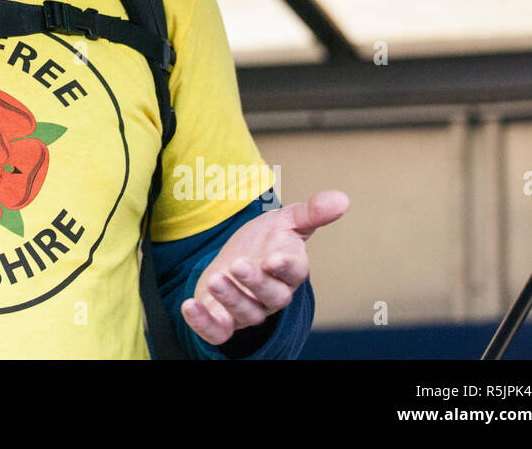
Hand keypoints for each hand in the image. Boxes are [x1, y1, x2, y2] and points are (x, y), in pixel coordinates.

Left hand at [181, 189, 348, 345]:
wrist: (237, 257)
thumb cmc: (265, 241)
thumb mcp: (286, 220)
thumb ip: (312, 212)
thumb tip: (342, 199)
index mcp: (289, 271)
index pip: (293, 273)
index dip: (285, 267)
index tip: (275, 258)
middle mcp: (272, 295)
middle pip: (271, 297)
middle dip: (255, 283)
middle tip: (238, 264)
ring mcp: (248, 309)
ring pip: (246, 313)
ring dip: (231, 299)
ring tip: (215, 279)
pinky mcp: (223, 320)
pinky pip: (217, 331)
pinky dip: (203, 323)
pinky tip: (188, 306)